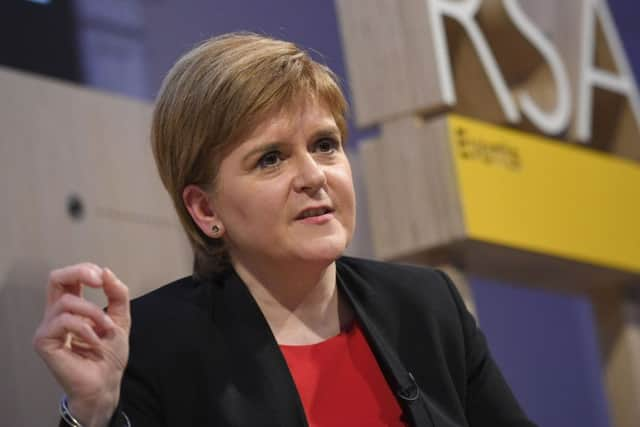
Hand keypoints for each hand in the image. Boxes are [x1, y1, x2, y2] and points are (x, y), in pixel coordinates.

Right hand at [33, 263, 130, 426]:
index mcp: (73, 308)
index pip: (68, 278)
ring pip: (66, 302)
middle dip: (79, 273)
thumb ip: (116, 294)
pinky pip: (64, 322)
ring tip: (106, 328)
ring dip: (93, 313)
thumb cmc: (109, 355)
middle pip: (55, 279)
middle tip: (98, 281)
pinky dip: (85, 329)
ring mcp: (48, 328)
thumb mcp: (120, 318)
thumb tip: (105, 272)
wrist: (106, 382)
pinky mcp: (44, 341)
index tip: (103, 278)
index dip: (84, 270)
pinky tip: (95, 342)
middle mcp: (56, 315)